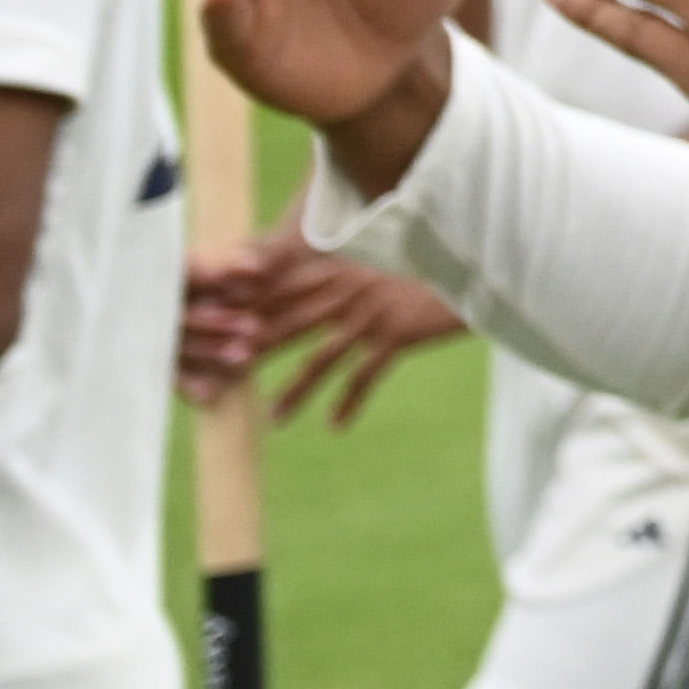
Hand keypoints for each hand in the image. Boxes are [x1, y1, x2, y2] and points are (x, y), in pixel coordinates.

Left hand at [180, 240, 466, 428]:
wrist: (476, 267)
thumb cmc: (423, 267)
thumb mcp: (375, 263)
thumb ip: (336, 274)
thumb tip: (302, 294)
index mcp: (336, 268)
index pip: (278, 289)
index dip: (243, 310)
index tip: (212, 334)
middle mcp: (348, 288)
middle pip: (287, 324)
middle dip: (252, 352)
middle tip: (220, 381)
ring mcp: (372, 311)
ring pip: (321, 357)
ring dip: (295, 390)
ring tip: (273, 419)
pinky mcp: (398, 332)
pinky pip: (366, 374)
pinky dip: (349, 402)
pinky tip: (334, 425)